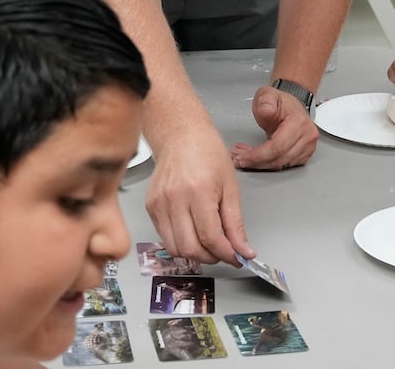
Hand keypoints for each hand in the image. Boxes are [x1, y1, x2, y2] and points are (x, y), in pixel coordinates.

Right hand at [145, 128, 253, 264]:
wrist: (182, 136)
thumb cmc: (208, 154)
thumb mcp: (231, 188)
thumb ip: (236, 223)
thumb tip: (243, 250)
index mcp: (198, 191)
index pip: (211, 238)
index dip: (227, 254)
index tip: (237, 257)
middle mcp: (174, 199)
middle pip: (190, 248)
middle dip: (211, 257)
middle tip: (223, 252)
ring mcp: (159, 204)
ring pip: (175, 248)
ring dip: (194, 254)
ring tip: (208, 244)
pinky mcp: (151, 207)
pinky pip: (165, 237)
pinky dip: (181, 242)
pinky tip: (193, 232)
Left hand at [231, 86, 318, 170]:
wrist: (291, 106)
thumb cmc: (280, 103)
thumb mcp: (268, 95)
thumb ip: (266, 101)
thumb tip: (266, 109)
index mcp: (299, 122)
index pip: (278, 146)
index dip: (259, 155)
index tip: (244, 157)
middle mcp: (307, 136)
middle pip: (279, 158)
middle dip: (256, 162)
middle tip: (239, 159)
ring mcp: (307, 147)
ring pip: (280, 165)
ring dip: (260, 164)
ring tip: (244, 156)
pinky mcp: (304, 156)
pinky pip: (283, 166)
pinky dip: (267, 164)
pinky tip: (256, 158)